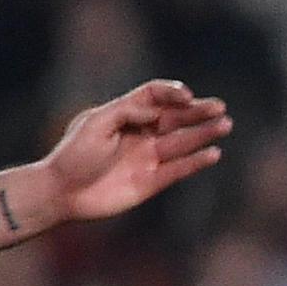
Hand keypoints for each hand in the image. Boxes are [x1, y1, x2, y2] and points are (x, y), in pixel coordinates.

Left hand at [42, 79, 231, 225]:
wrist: (62, 192)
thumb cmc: (73, 154)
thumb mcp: (95, 123)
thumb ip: (127, 111)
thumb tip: (156, 110)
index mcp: (124, 115)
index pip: (155, 96)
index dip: (172, 93)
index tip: (187, 96)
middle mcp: (139, 134)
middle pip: (175, 118)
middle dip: (198, 112)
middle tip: (220, 107)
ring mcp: (147, 158)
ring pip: (182, 142)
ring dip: (203, 134)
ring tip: (225, 125)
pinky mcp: (151, 182)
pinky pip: (179, 170)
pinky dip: (196, 162)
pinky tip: (213, 154)